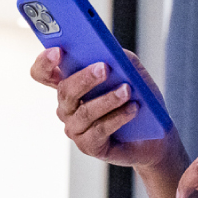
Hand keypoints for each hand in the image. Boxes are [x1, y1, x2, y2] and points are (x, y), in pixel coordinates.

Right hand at [29, 48, 179, 169]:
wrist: (154, 135)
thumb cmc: (138, 99)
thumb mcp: (131, 72)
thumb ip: (119, 58)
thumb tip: (109, 52)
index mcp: (70, 84)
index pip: (44, 73)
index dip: (45, 62)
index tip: (57, 50)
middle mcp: (67, 107)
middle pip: (65, 91)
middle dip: (84, 78)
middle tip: (104, 68)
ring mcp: (75, 128)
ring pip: (84, 112)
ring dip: (108, 99)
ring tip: (127, 90)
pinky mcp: (89, 146)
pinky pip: (99, 130)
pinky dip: (117, 117)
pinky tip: (133, 108)